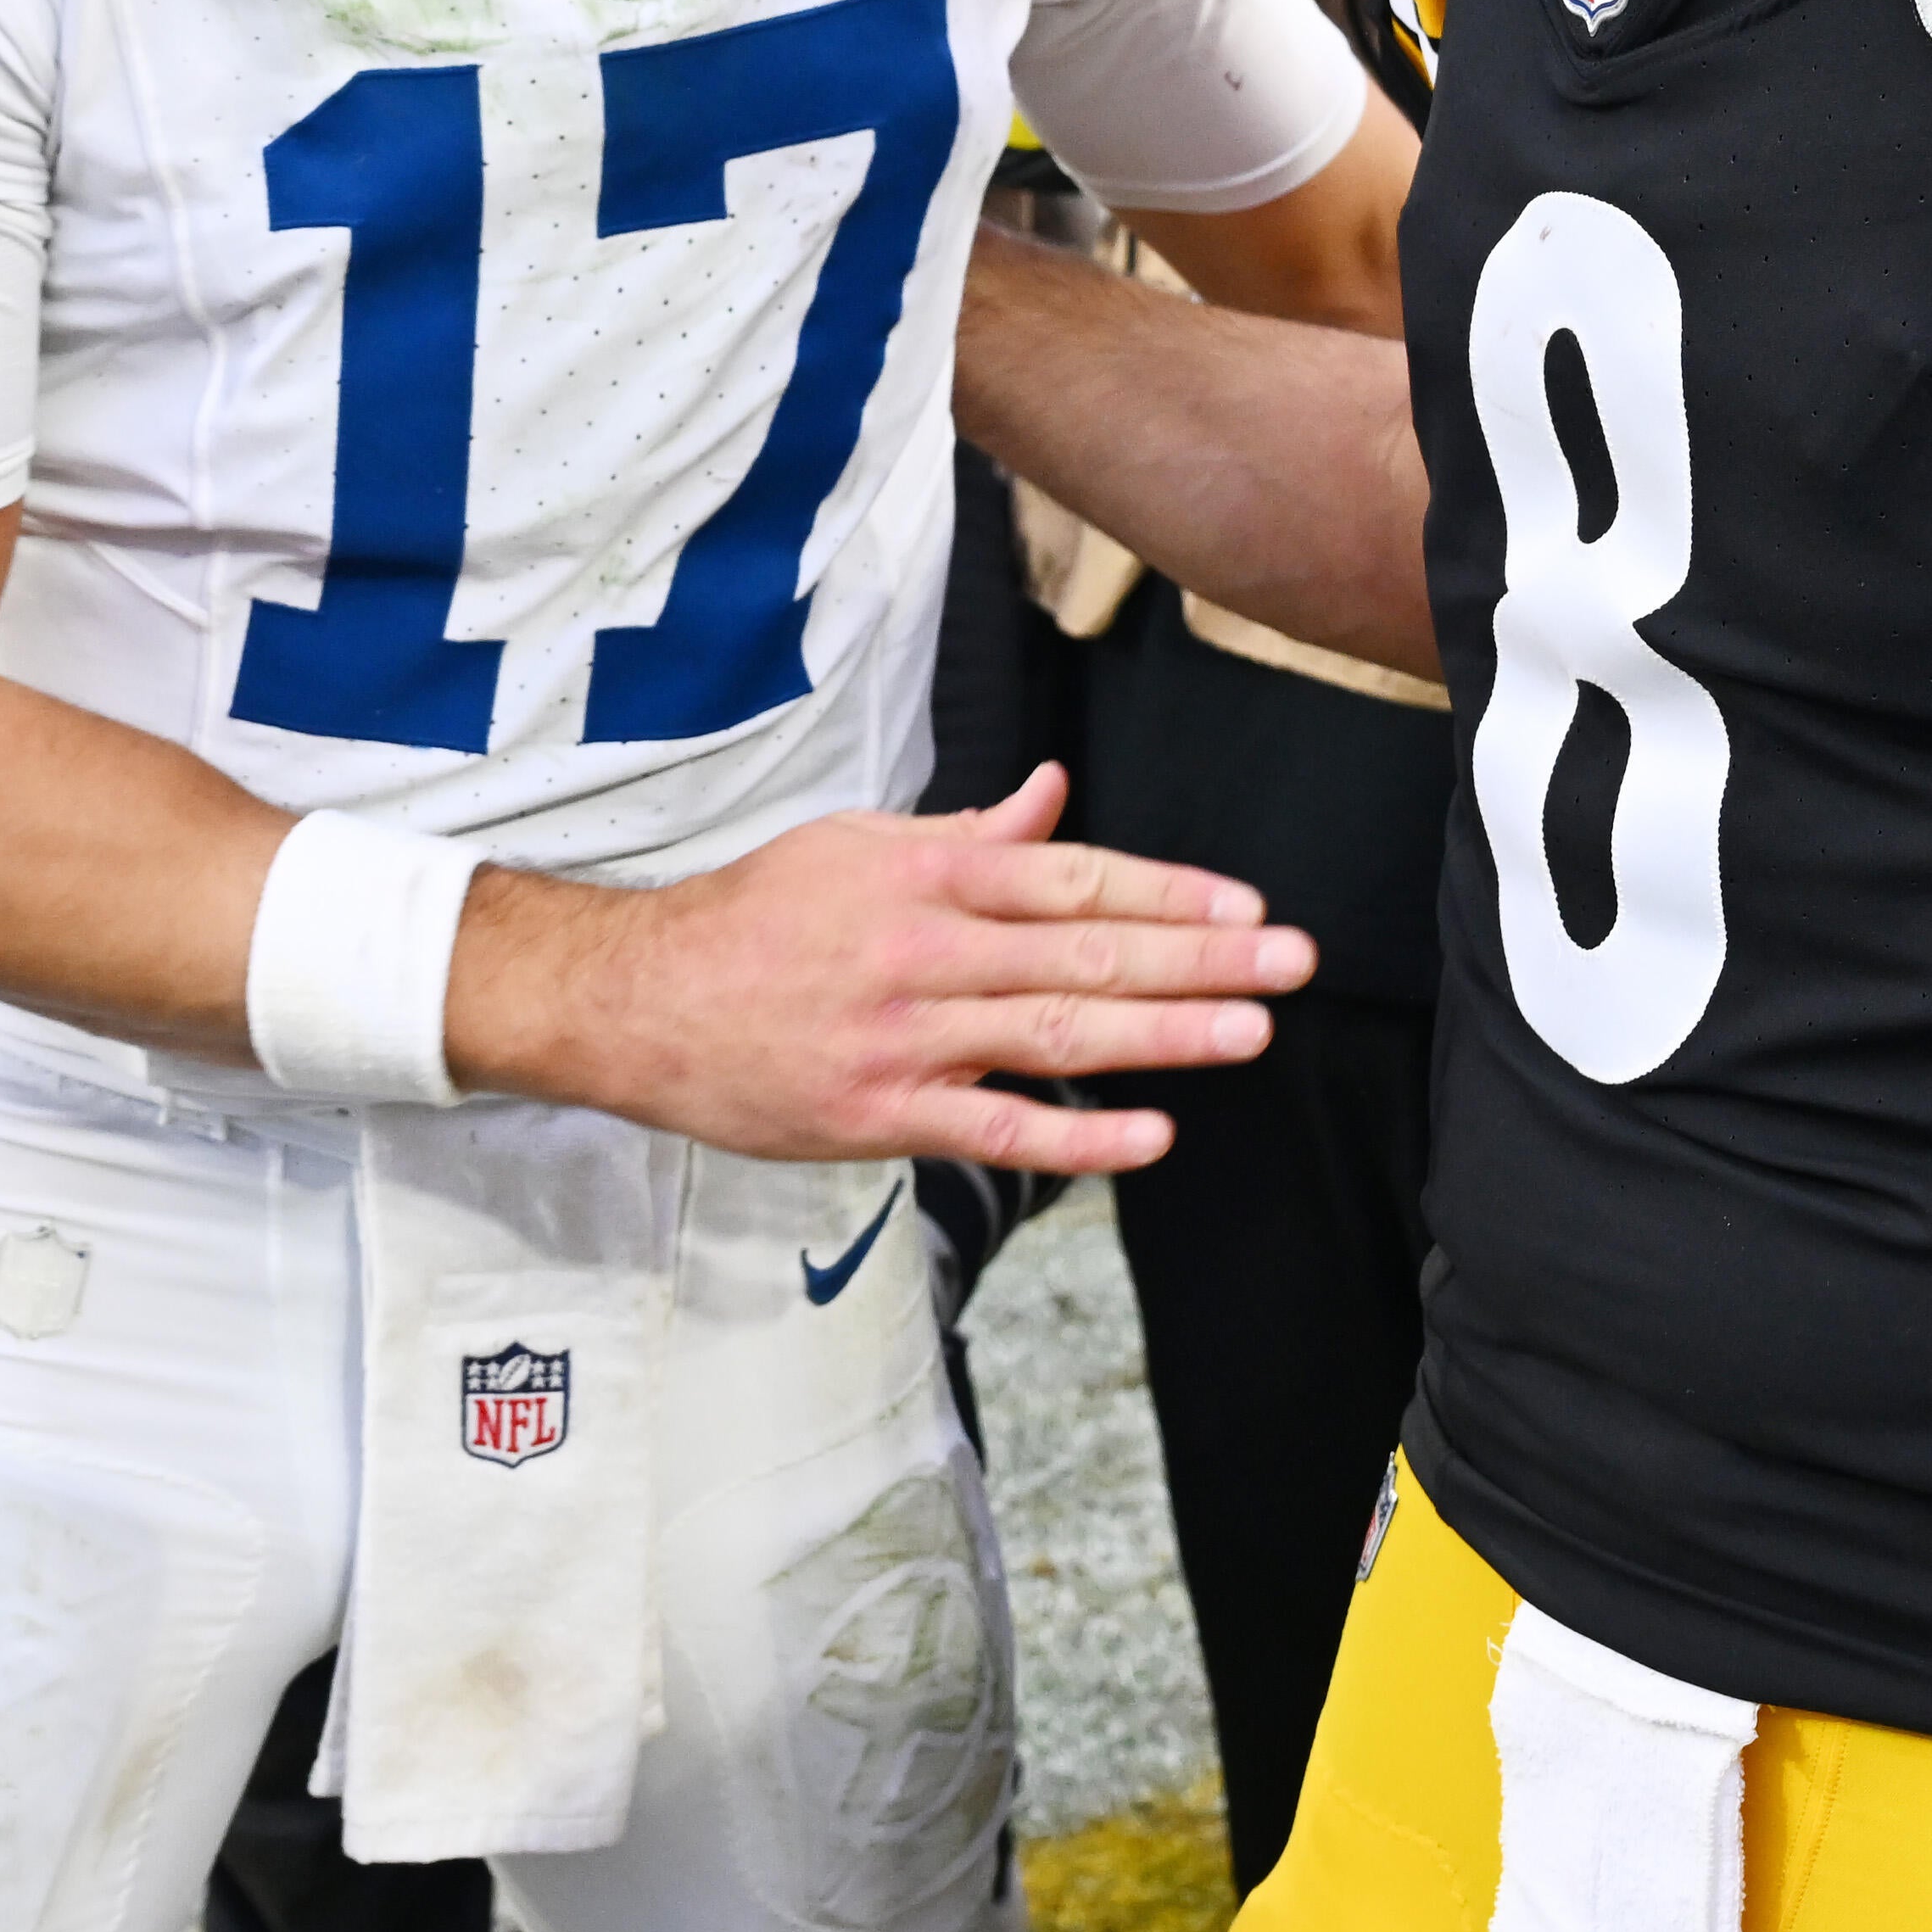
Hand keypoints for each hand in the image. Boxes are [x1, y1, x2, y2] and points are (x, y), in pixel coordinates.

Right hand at [447, 766, 1307, 1172]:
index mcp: (926, 875)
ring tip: (1250, 1030)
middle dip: (1201, 956)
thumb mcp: (859, 844)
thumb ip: (969, 833)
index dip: (1169, 889)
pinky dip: (1080, 1134)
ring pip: (1058, 1031)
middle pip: (1088, 949)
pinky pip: (998, 1127)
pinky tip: (1152, 1133)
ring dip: (1165, 1033)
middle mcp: (927, 950)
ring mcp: (907, 1037)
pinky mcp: (882, 1115)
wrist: (640, 1000)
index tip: (1247, 904)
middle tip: (1291, 961)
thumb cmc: (755, 916)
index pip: (1075, 876)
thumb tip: (1054, 796)